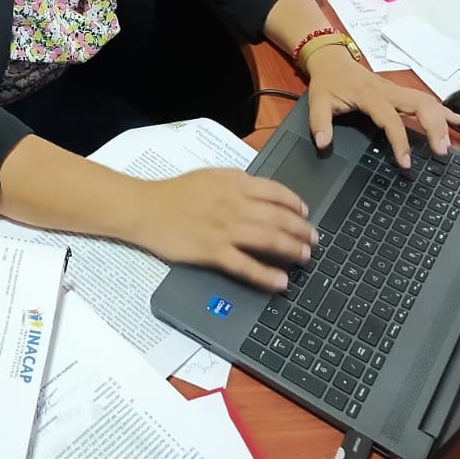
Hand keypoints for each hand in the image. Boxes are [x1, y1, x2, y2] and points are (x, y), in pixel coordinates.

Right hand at [134, 168, 315, 292]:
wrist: (145, 208)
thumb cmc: (174, 192)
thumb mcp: (209, 176)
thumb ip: (235, 183)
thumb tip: (259, 192)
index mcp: (234, 183)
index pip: (275, 192)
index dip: (295, 205)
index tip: (305, 214)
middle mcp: (234, 204)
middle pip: (278, 218)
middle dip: (301, 230)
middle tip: (314, 240)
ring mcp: (225, 229)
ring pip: (269, 240)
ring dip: (292, 249)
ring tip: (306, 258)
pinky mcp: (213, 252)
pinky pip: (246, 266)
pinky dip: (266, 275)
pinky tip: (280, 282)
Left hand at [305, 47, 459, 168]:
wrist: (332, 60)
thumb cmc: (327, 82)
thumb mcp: (317, 101)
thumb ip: (319, 123)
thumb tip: (323, 143)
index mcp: (370, 96)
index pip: (391, 120)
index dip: (400, 141)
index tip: (406, 162)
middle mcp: (388, 91)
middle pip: (420, 105)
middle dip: (434, 127)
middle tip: (441, 151)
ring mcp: (396, 89)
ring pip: (426, 101)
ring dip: (441, 121)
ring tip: (449, 143)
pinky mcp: (400, 91)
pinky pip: (425, 99)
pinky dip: (442, 110)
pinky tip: (457, 120)